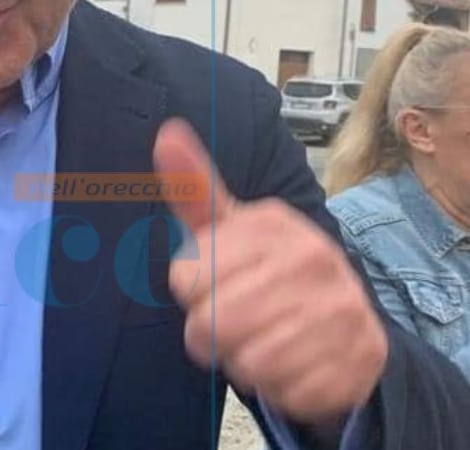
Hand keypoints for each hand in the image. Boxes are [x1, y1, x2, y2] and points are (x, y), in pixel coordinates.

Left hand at [154, 118, 386, 422]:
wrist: (344, 323)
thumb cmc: (264, 269)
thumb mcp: (226, 227)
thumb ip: (193, 187)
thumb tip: (166, 133)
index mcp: (272, 223)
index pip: (186, 276)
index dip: (192, 289)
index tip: (213, 281)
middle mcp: (313, 258)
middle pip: (214, 322)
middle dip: (211, 332)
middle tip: (232, 320)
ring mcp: (341, 309)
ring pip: (249, 361)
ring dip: (242, 361)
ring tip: (261, 339)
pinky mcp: (357, 360)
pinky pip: (285, 391)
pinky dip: (278, 388)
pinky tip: (291, 363)